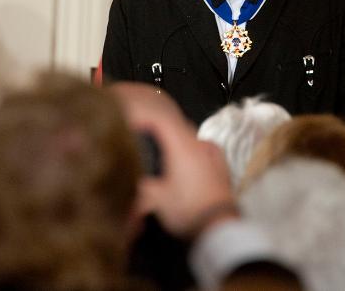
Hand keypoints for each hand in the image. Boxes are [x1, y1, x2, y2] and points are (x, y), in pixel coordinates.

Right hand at [111, 83, 237, 238]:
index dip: (142, 115)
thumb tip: (124, 177)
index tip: (128, 118)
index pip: (160, 119)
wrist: (219, 228)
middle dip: (156, 126)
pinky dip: (189, 148)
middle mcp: (199, 144)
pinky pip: (202, 147)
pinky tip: (184, 158)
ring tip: (158, 146)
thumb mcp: (155, 199)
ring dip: (173, 137)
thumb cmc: (187, 210)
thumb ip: (137, 184)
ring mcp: (212, 154)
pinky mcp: (220, 165)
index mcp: (182, 146)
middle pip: (175, 124)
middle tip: (139, 132)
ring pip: (189, 135)